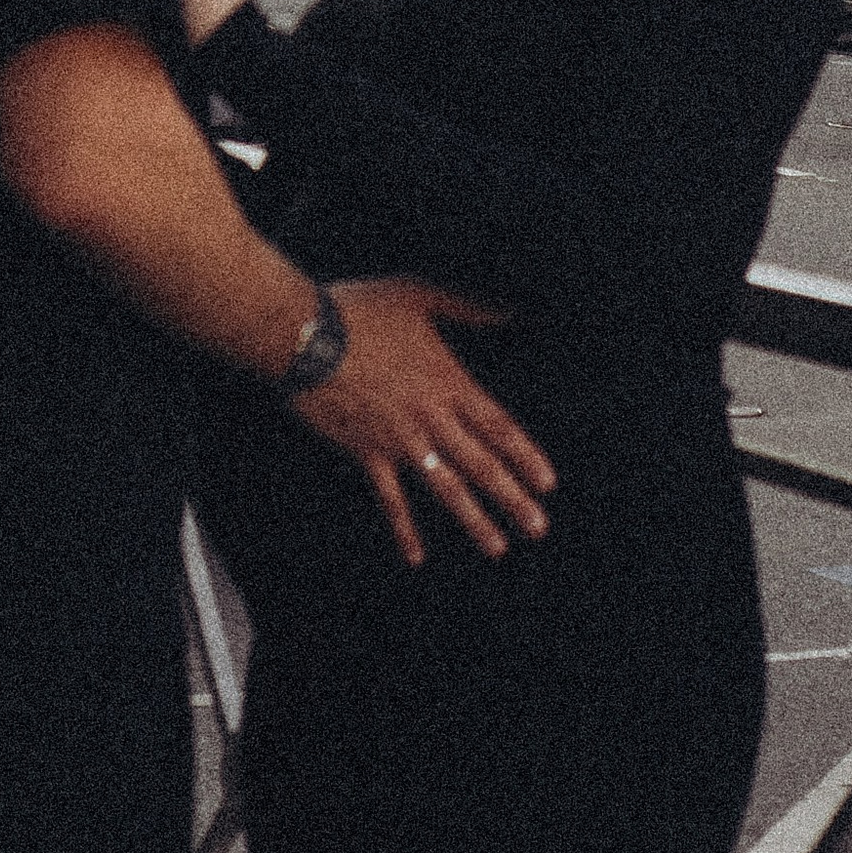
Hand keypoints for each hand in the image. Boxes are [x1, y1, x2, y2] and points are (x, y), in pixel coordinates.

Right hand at [294, 277, 556, 566]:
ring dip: (473, 519)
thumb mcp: (419, 295)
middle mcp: (431, 416)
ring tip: (498, 548)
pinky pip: (391, 499)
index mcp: (448, 382)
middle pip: (481, 463)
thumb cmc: (360, 310)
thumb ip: (467, 307)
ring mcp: (399, 439)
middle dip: (512, 498)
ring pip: (445, 487)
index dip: (526, 456)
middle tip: (538, 528)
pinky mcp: (366, 452)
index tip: (547, 483)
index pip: (498, 427)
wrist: (304, 335)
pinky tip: (416, 557)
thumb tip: (509, 310)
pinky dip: (404, 528)